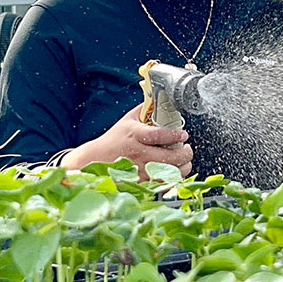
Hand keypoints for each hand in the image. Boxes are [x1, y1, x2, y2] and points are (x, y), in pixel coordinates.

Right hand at [59, 104, 192, 178]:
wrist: (95, 160)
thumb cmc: (114, 140)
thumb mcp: (127, 120)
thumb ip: (145, 110)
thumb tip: (160, 98)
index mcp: (135, 135)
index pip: (159, 135)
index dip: (175, 135)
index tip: (183, 134)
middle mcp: (138, 154)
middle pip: (170, 157)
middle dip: (185, 153)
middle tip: (187, 149)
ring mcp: (140, 170)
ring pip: (170, 173)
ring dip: (183, 168)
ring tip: (184, 161)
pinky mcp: (141, 183)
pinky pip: (163, 183)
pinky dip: (173, 178)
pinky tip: (174, 172)